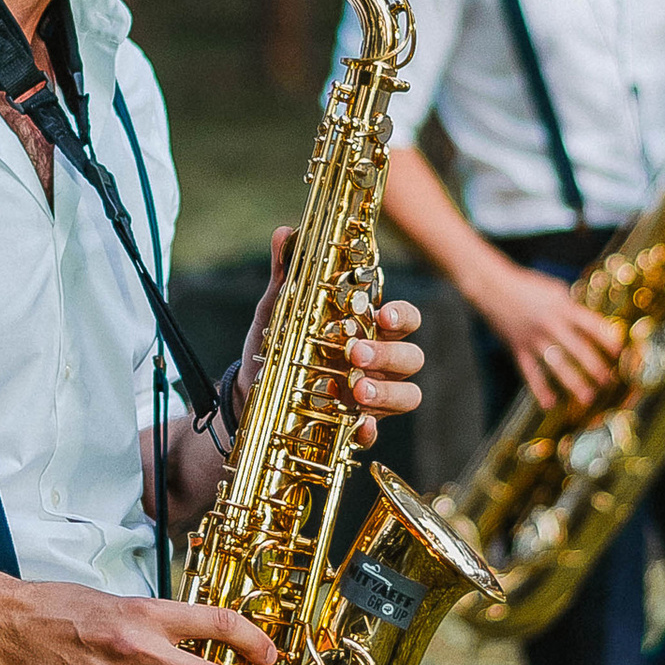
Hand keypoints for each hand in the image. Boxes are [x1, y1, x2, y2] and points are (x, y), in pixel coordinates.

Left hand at [234, 227, 424, 452]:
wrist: (252, 391)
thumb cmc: (277, 345)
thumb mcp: (277, 312)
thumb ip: (286, 276)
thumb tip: (286, 232)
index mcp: (369, 329)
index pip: (405, 318)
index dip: (402, 316)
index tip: (382, 316)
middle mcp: (380, 362)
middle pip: (412, 357)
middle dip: (389, 356)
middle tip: (355, 355)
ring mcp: (373, 395)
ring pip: (409, 395)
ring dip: (388, 394)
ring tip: (356, 393)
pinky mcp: (357, 426)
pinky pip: (376, 432)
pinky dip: (369, 431)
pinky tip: (357, 426)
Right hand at [474, 260, 624, 414]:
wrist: (492, 287)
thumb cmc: (528, 286)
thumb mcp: (555, 289)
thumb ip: (572, 306)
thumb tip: (593, 323)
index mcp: (562, 307)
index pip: (590, 324)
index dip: (606, 338)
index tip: (619, 351)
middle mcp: (549, 324)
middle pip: (577, 349)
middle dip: (595, 367)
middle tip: (609, 381)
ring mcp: (533, 339)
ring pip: (556, 365)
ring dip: (573, 383)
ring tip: (587, 398)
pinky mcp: (518, 349)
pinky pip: (530, 373)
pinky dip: (539, 389)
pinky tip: (550, 403)